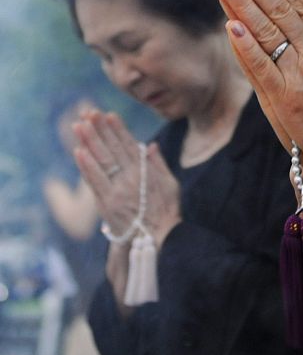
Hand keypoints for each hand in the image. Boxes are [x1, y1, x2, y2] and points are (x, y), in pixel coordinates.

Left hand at [73, 111, 180, 247]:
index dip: (117, 129)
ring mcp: (117, 190)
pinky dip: (86, 166)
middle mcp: (131, 177)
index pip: (128, 144)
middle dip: (99, 129)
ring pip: (101, 161)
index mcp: (145, 171)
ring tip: (78, 125)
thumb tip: (151, 145)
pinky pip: (95, 182)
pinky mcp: (107, 205)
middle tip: (88, 113)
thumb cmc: (167, 213)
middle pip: (112, 148)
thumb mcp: (171, 185)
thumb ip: (159, 164)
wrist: (159, 241)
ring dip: (89, 141)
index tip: (108, 114)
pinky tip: (78, 151)